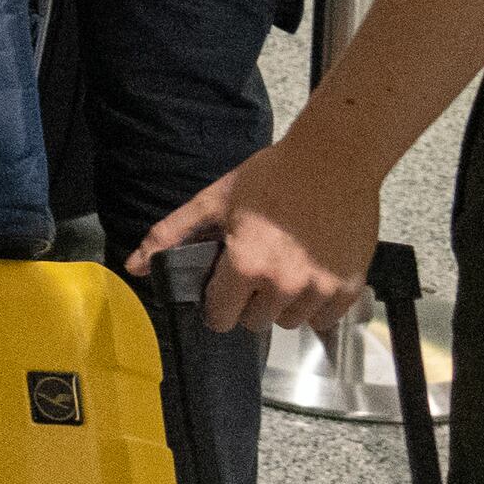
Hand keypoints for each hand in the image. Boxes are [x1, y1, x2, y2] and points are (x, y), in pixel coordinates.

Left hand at [137, 147, 378, 340]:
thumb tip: (134, 267)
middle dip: (249, 302)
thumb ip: (171, 235)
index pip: (221, 317)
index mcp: (246, 265)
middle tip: (253, 272)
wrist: (334, 160)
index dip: (216, 304)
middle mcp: (283, 285)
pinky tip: (309, 276)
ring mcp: (320, 290)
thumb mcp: (214, 200)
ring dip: (283, 305)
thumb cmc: (271, 176)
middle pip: (255, 322)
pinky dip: (315, 305)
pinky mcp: (350, 289)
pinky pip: (325, 319)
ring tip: (283, 270)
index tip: (221, 290)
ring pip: (291, 322)